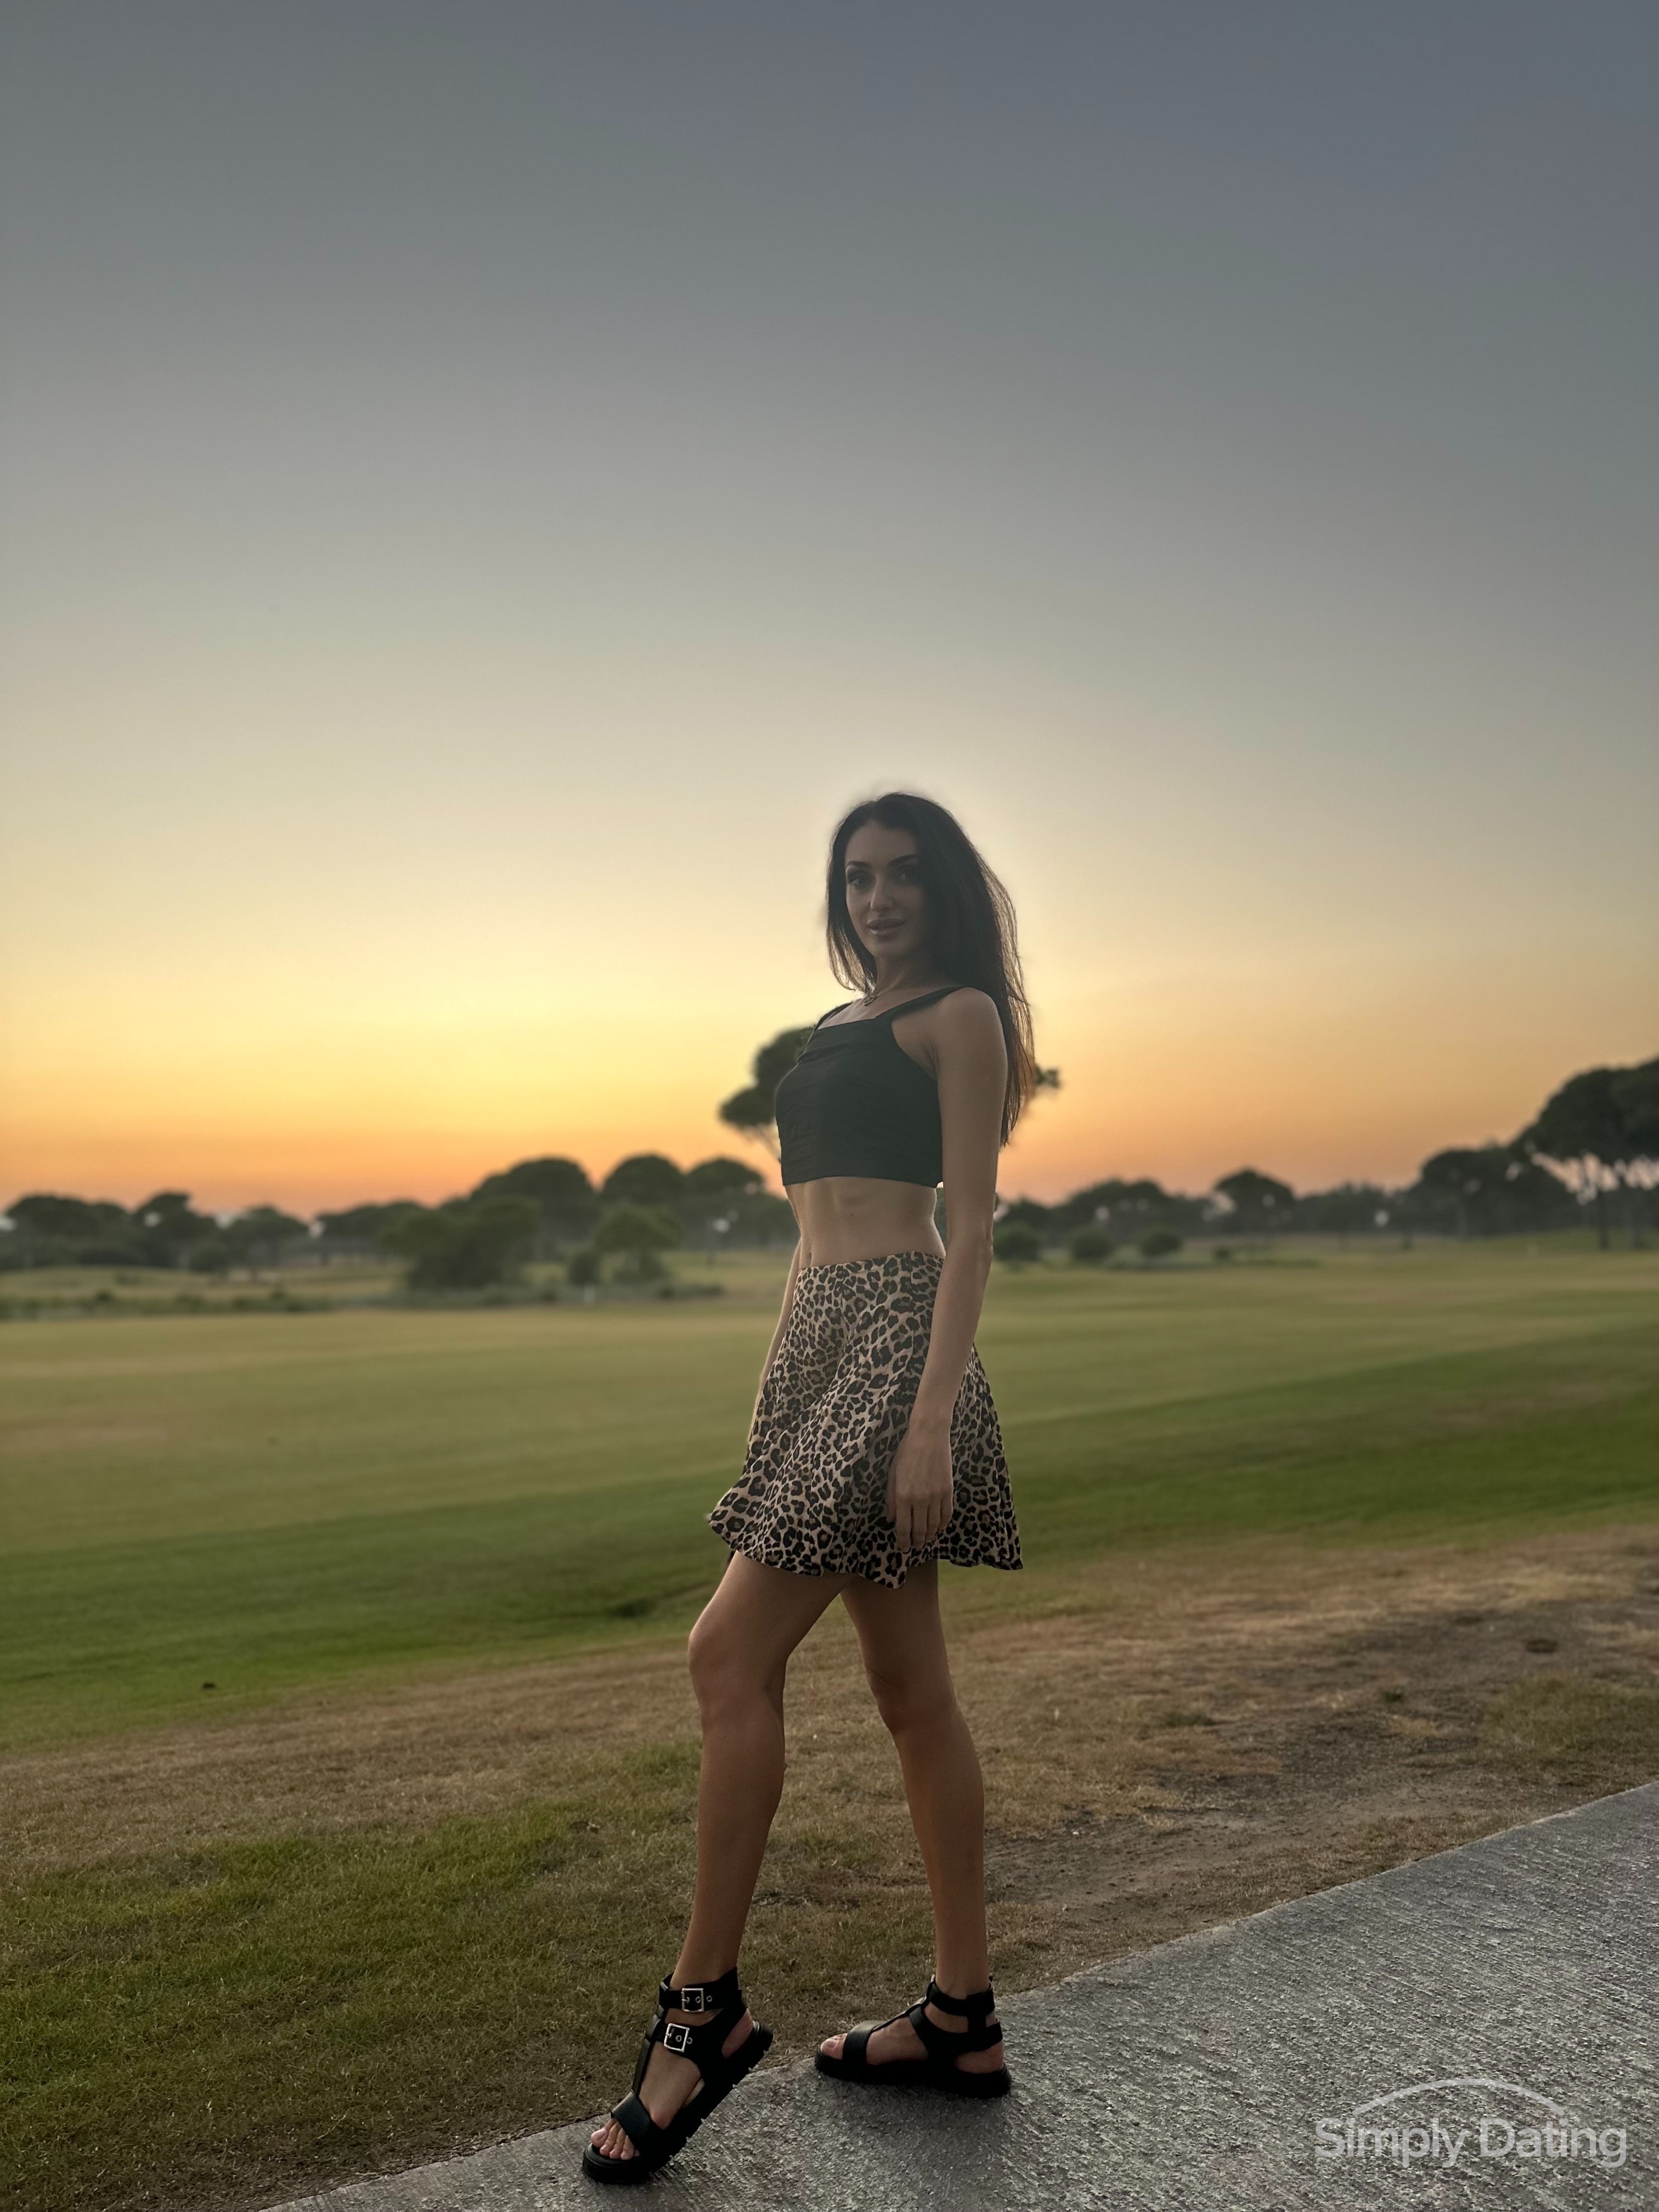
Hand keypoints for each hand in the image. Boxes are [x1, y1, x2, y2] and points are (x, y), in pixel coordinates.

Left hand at [885, 1418, 953, 1552]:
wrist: (929, 1436)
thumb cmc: (906, 1452)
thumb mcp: (892, 1474)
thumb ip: (891, 1498)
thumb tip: (890, 1519)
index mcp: (902, 1496)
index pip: (903, 1527)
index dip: (903, 1540)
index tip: (903, 1547)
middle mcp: (919, 1499)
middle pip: (919, 1529)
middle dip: (917, 1541)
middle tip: (915, 1547)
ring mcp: (935, 1496)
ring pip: (934, 1525)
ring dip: (930, 1535)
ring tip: (927, 1539)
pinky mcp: (948, 1491)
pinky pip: (947, 1514)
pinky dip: (943, 1524)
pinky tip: (940, 1528)